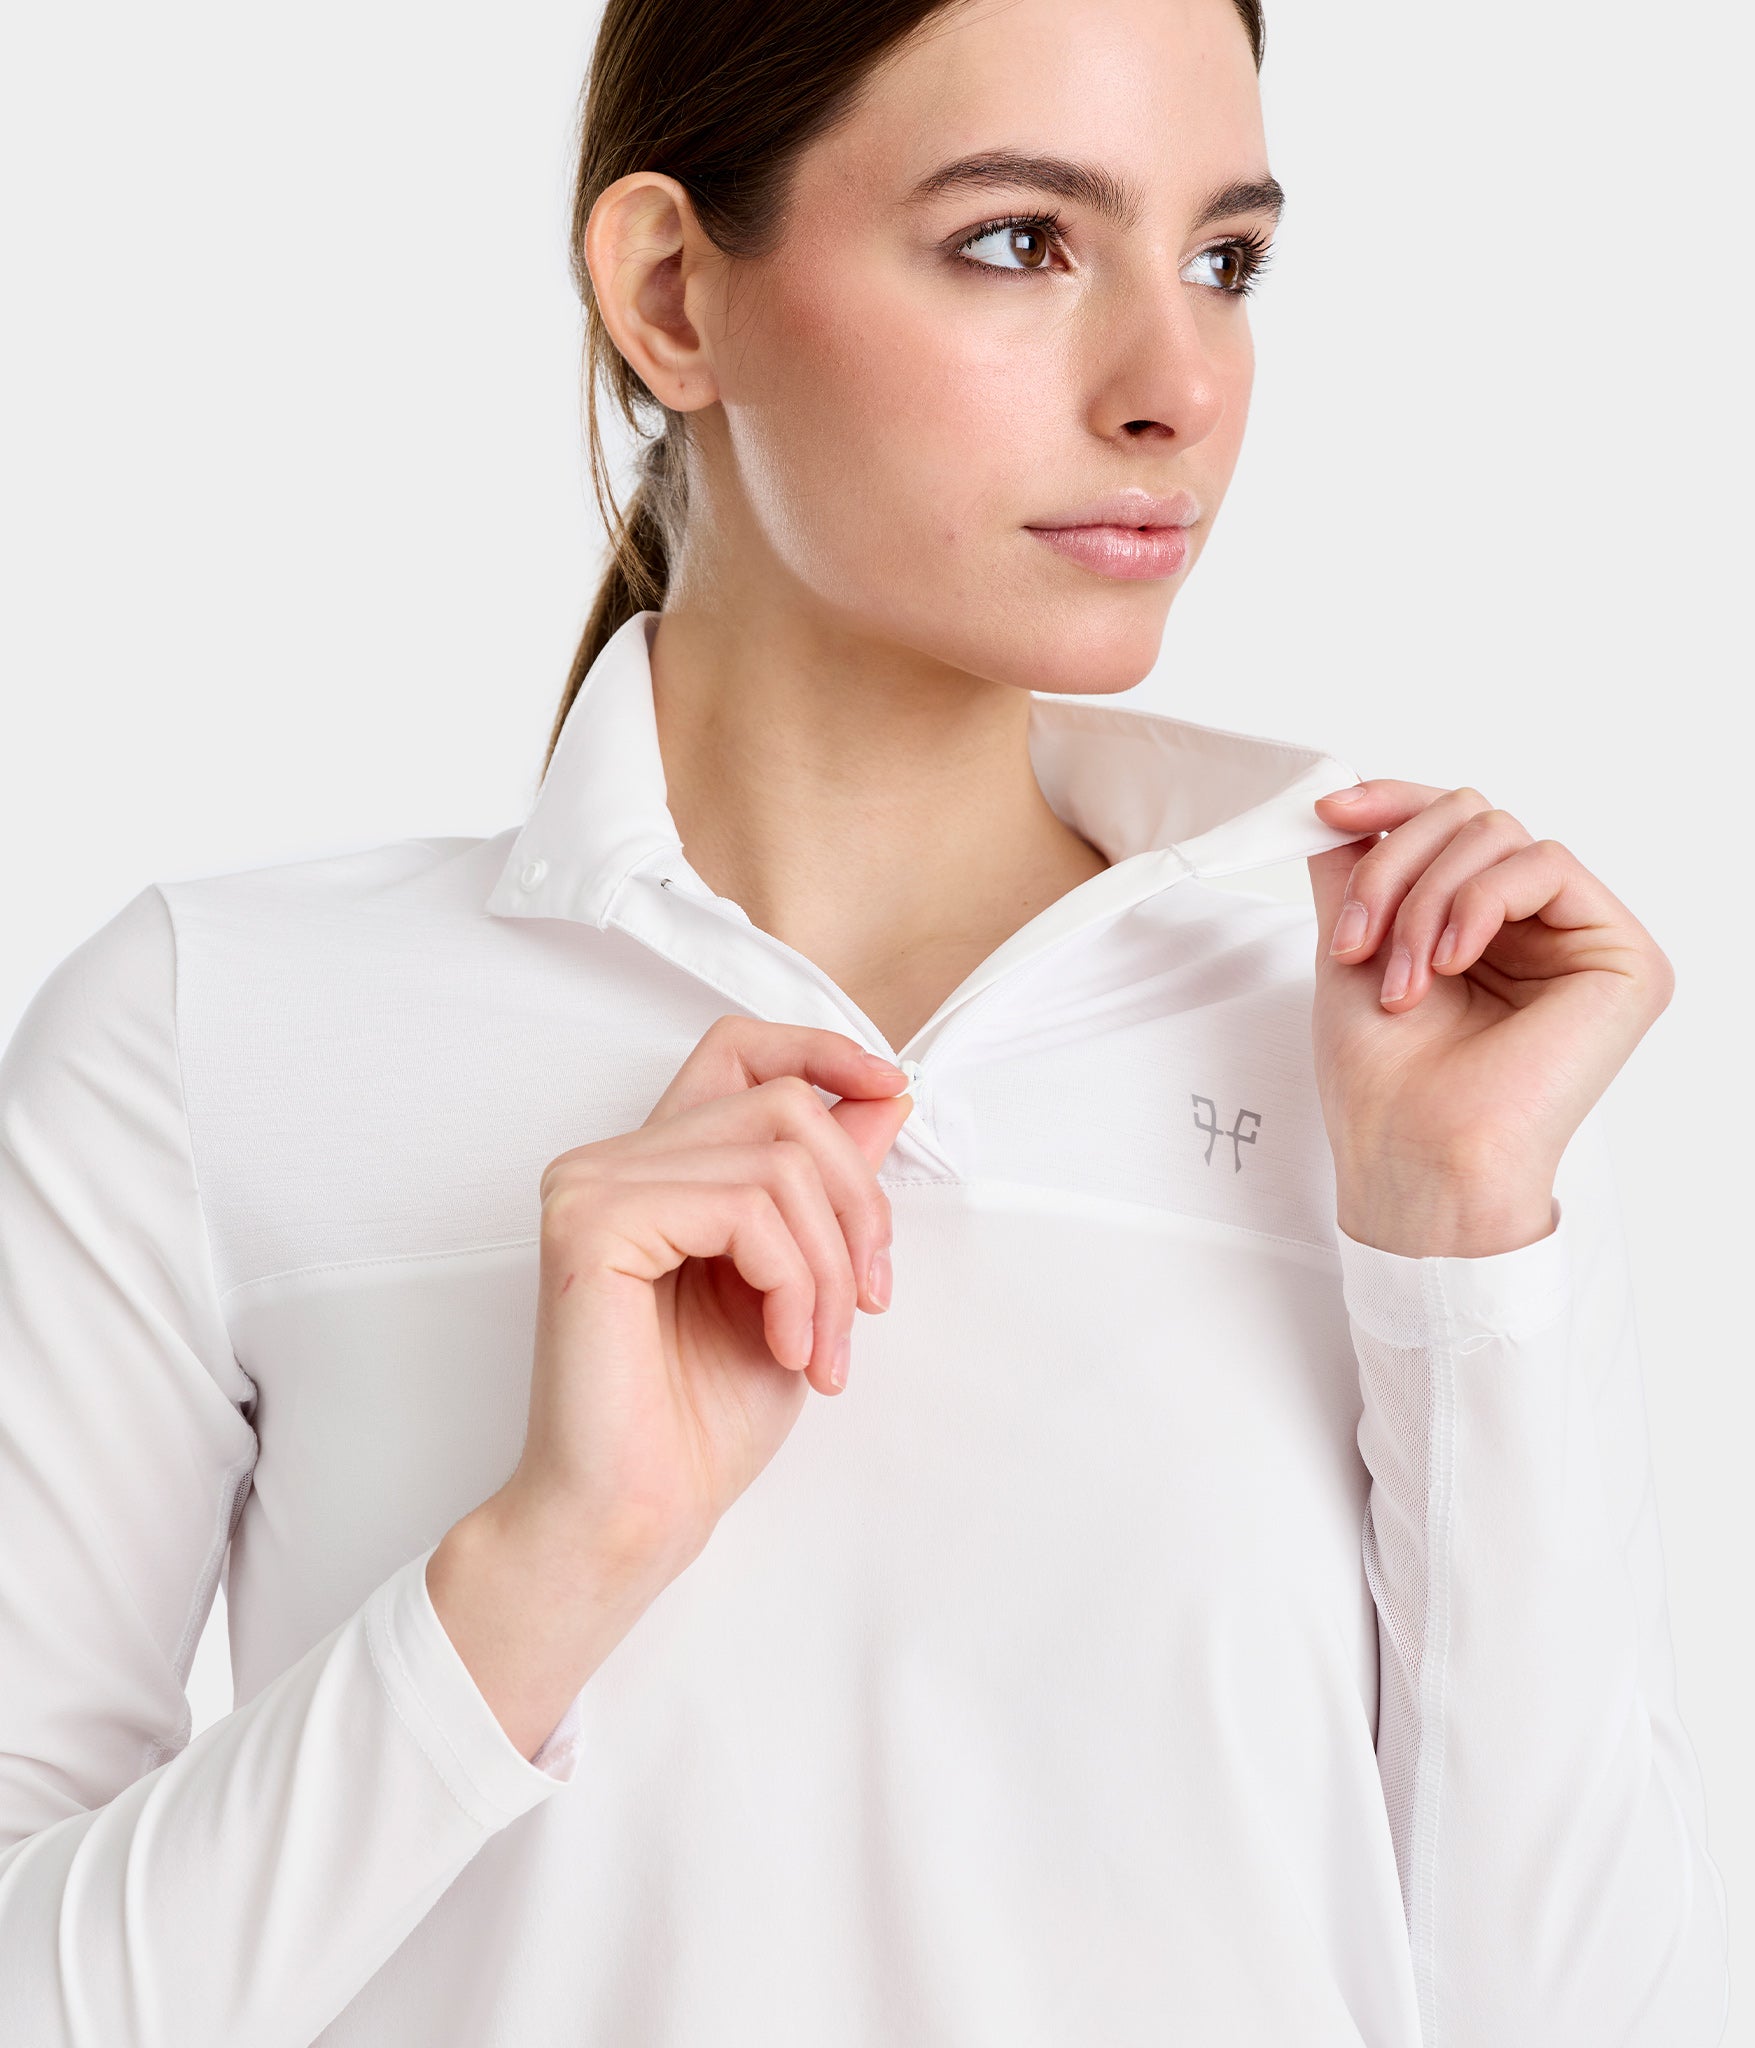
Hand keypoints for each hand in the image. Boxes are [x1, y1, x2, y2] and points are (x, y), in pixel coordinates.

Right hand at [500, 1015, 913, 1575]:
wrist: (634, 1519)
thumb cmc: (701, 1420)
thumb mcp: (800, 1281)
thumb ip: (827, 1186)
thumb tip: (887, 1095)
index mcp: (653, 1166)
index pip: (737, 1049)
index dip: (821, 1050)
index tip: (894, 1090)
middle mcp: (610, 1159)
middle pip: (784, 1108)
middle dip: (858, 1206)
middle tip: (869, 1304)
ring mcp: (591, 1183)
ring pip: (778, 1160)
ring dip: (831, 1266)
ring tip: (823, 1350)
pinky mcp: (590, 1222)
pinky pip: (745, 1209)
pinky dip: (795, 1283)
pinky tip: (787, 1348)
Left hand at [1307, 781, 1673, 1255]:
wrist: (1412, 1157)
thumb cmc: (1383, 1083)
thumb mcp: (1351, 950)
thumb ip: (1355, 873)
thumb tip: (1339, 804)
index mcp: (1483, 926)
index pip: (1450, 823)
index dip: (1390, 802)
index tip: (1329, 811)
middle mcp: (1540, 927)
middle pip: (1470, 817)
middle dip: (1393, 870)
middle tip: (1356, 945)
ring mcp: (1583, 938)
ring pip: (1499, 834)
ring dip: (1424, 900)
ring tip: (1400, 979)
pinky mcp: (1623, 957)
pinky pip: (1545, 864)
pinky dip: (1480, 902)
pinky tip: (1452, 963)